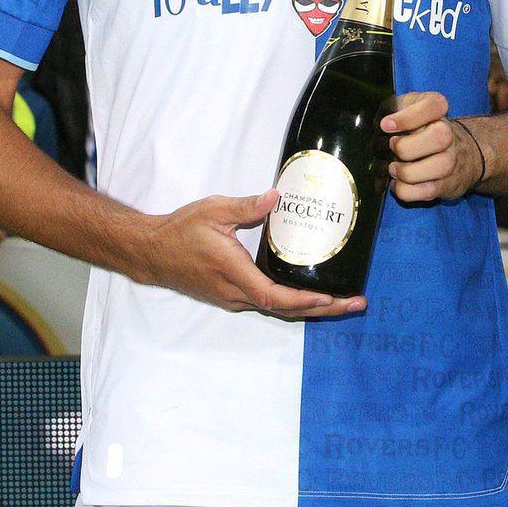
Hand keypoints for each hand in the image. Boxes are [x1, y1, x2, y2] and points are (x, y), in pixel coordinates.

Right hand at [138, 190, 365, 317]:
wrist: (152, 252)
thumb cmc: (181, 229)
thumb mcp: (213, 209)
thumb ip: (246, 205)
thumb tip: (277, 196)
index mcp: (233, 272)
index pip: (274, 297)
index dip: (304, 300)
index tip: (331, 297)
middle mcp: (235, 293)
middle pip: (285, 310)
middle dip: (323, 309)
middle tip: (356, 303)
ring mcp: (233, 298)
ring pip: (278, 309)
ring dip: (310, 307)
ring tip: (342, 298)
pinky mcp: (231, 295)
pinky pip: (267, 303)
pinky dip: (292, 301)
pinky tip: (310, 290)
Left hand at [382, 91, 484, 202]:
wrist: (456, 150)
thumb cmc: (421, 127)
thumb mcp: (408, 107)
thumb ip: (393, 108)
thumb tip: (379, 126)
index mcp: (437, 109)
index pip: (435, 105)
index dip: (408, 117)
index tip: (385, 125)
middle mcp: (449, 133)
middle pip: (440, 137)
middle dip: (406, 147)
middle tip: (391, 148)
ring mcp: (451, 160)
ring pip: (439, 166)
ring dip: (407, 172)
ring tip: (393, 168)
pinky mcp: (446, 184)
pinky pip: (428, 191)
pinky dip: (406, 190)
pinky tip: (398, 182)